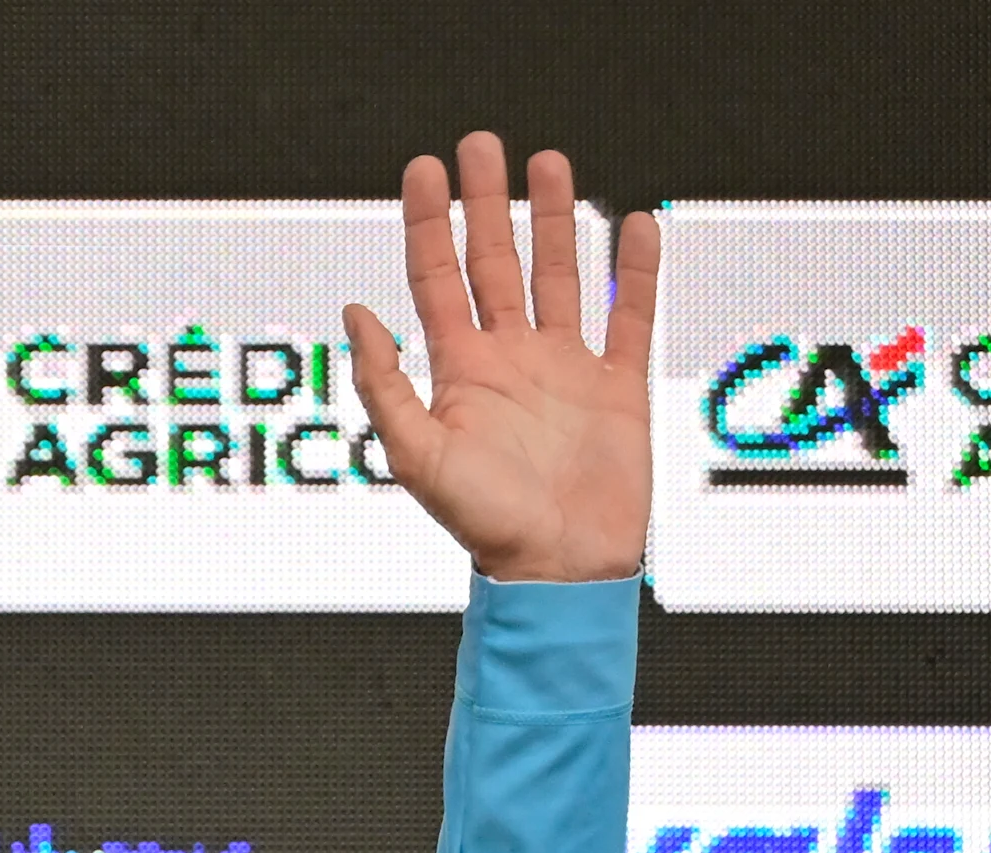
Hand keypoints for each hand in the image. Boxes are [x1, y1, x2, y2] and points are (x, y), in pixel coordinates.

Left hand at [342, 133, 656, 583]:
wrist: (559, 570)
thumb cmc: (486, 526)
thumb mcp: (417, 454)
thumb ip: (384, 383)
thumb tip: (356, 312)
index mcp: (460, 372)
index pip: (437, 277)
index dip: (429, 222)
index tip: (426, 168)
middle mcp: (511, 360)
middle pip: (496, 262)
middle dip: (488, 203)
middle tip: (482, 145)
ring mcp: (565, 369)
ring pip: (559, 277)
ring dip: (554, 221)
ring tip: (548, 167)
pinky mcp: (617, 387)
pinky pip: (629, 317)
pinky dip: (634, 273)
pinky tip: (634, 229)